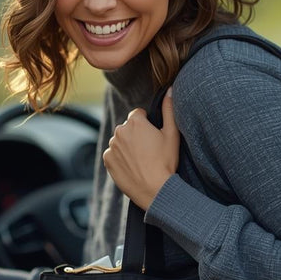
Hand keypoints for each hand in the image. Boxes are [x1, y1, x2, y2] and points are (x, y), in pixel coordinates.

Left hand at [102, 89, 178, 209]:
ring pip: (120, 140)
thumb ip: (169, 109)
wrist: (155, 189)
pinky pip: (113, 154)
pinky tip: (132, 166)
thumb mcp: (172, 134)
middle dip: (136, 135)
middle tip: (149, 150)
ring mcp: (112, 146)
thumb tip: (170, 90)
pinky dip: (120, 158)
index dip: (147, 124)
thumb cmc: (166, 161)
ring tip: (141, 160)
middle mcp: (120, 131)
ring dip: (127, 146)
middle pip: (128, 127)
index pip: (138, 114)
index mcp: (135, 122)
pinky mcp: (107, 160)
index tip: (153, 137)